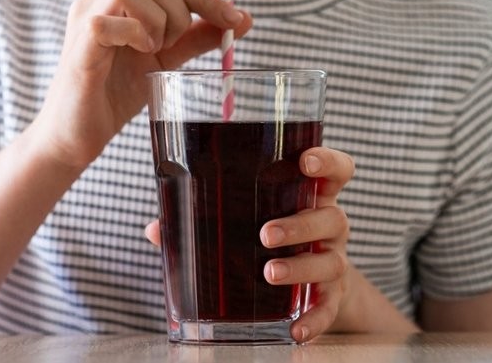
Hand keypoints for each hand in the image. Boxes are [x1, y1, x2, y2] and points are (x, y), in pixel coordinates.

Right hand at [32, 0, 252, 167]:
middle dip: (183, 14)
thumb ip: (197, 37)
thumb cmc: (116, 93)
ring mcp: (85, 14)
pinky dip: (135, 35)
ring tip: (151, 51)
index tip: (236, 20)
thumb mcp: (166, 59)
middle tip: (174, 47)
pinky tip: (136, 53)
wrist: (79, 133)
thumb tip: (241, 20)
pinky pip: (110, 21)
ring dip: (158, 24)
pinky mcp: (78, 39)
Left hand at [145, 146, 353, 341]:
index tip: (307, 162)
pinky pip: (329, 307)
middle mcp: (329, 227)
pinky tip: (296, 330)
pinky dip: (315, 319)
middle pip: (331, 217)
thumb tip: (156, 229)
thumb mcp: (248, 222)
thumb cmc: (273, 241)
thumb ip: (205, 219)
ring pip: (331, 261)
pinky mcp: (332, 296)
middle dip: (299, 225)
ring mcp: (333, 261)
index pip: (336, 171)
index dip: (327, 162)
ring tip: (268, 273)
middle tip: (265, 234)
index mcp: (310, 198)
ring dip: (300, 267)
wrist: (314, 286)